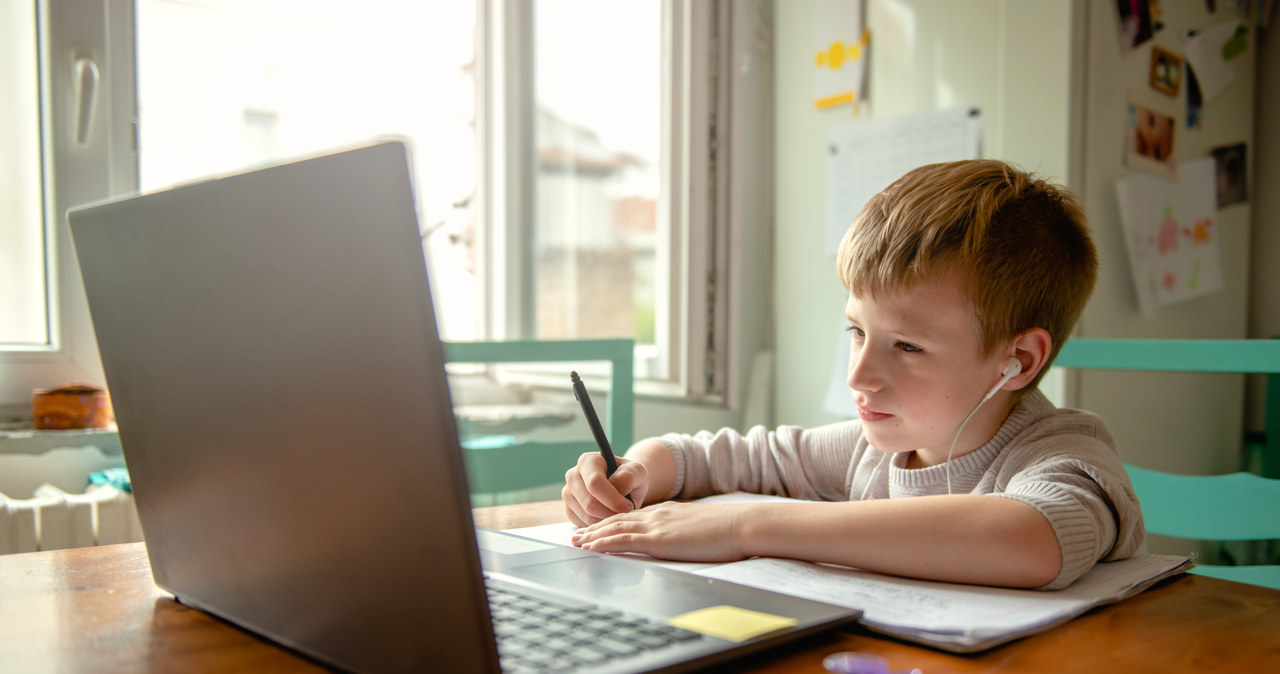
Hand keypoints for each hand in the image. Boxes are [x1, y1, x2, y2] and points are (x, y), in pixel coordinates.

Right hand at [561, 452, 648, 525]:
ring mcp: (568, 494)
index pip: (595, 483)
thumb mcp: (636, 471)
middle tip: (627, 513)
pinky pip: (584, 525)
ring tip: (619, 513)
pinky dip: (600, 525)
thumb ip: (629, 476)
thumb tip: (618, 489)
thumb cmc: (629, 477)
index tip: (629, 506)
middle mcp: (573, 476)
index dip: (613, 499)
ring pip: (587, 517)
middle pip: (590, 503)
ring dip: (608, 520)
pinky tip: (609, 516)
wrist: (623, 487)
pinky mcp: (568, 510)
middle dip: (612, 513)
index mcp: (588, 461)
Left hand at [570, 502, 749, 562]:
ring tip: (577, 541)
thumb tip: (681, 543)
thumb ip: (685, 533)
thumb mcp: (700, 529)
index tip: (598, 529)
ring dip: (593, 535)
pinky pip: (623, 540)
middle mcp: (658, 515)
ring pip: (615, 528)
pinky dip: (603, 543)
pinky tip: (591, 547)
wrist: (740, 524)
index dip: (611, 522)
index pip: (632, 517)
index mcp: (668, 512)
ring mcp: (657, 526)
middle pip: (618, 520)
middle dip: (595, 528)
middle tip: (577, 535)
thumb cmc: (728, 531)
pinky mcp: (658, 539)